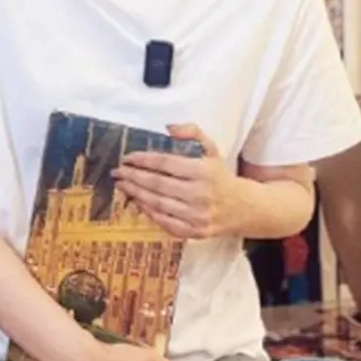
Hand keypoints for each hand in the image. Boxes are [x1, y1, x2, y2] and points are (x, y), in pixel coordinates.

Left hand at [114, 123, 236, 239]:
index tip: (127, 157)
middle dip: (133, 177)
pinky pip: (165, 222)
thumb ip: (192, 132)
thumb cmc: (220, 176)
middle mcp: (200, 194)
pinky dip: (149, 213)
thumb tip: (168, 127)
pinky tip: (138, 202)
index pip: (166, 163)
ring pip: (158, 204)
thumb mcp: (212, 149)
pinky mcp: (195, 232)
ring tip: (122, 185)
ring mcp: (197, 216)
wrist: (243, 208)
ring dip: (136, 194)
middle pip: (158, 184)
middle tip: (117, 172)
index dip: (143, 160)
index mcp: (204, 171)